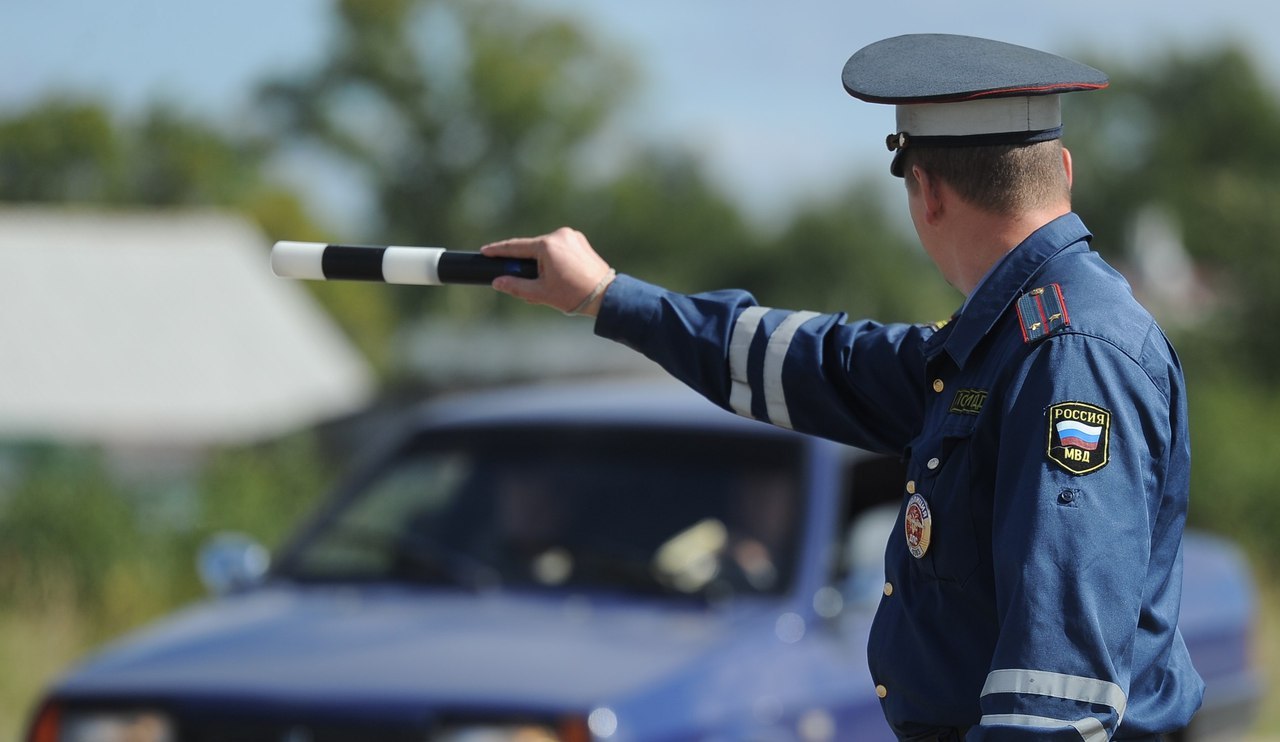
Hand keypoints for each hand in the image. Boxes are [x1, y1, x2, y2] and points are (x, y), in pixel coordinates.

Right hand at [481, 227, 614, 316]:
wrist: (605, 295)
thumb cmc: (573, 295)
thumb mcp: (540, 293)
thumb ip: (515, 286)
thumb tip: (497, 282)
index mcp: (548, 245)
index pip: (516, 246)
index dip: (498, 250)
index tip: (485, 251)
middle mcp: (560, 235)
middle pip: (532, 249)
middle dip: (525, 264)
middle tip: (525, 282)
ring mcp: (572, 236)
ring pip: (546, 249)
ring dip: (541, 263)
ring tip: (549, 284)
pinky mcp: (580, 241)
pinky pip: (559, 248)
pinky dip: (554, 259)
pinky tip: (559, 276)